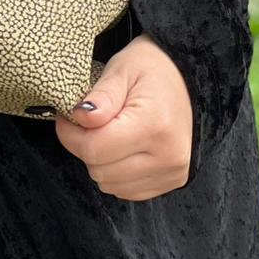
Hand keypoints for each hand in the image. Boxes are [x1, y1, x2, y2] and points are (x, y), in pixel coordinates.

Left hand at [54, 34, 193, 199]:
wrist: (190, 76)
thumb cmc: (153, 67)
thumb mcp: (122, 69)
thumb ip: (102, 96)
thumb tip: (80, 117)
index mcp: (154, 124)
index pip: (95, 149)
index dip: (70, 134)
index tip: (68, 116)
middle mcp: (167, 155)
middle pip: (100, 170)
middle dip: (84, 146)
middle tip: (87, 121)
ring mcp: (172, 172)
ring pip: (111, 185)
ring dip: (100, 162)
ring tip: (107, 132)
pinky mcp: (172, 181)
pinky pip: (127, 191)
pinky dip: (116, 173)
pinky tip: (121, 147)